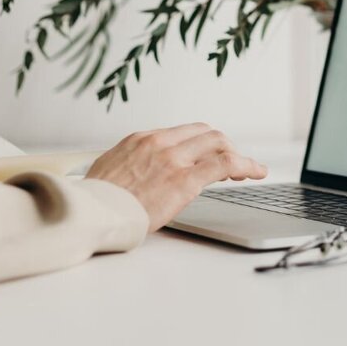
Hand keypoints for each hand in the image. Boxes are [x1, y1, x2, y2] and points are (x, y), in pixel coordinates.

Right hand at [86, 123, 267, 231]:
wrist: (89, 213)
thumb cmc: (96, 202)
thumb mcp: (110, 170)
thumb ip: (132, 165)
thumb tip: (139, 172)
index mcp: (142, 139)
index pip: (184, 131)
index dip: (204, 141)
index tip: (212, 152)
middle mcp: (160, 142)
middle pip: (206, 132)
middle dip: (223, 145)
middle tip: (233, 162)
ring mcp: (173, 159)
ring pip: (219, 142)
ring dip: (237, 154)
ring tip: (248, 169)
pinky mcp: (184, 179)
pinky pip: (225, 164)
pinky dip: (246, 165)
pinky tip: (256, 172)